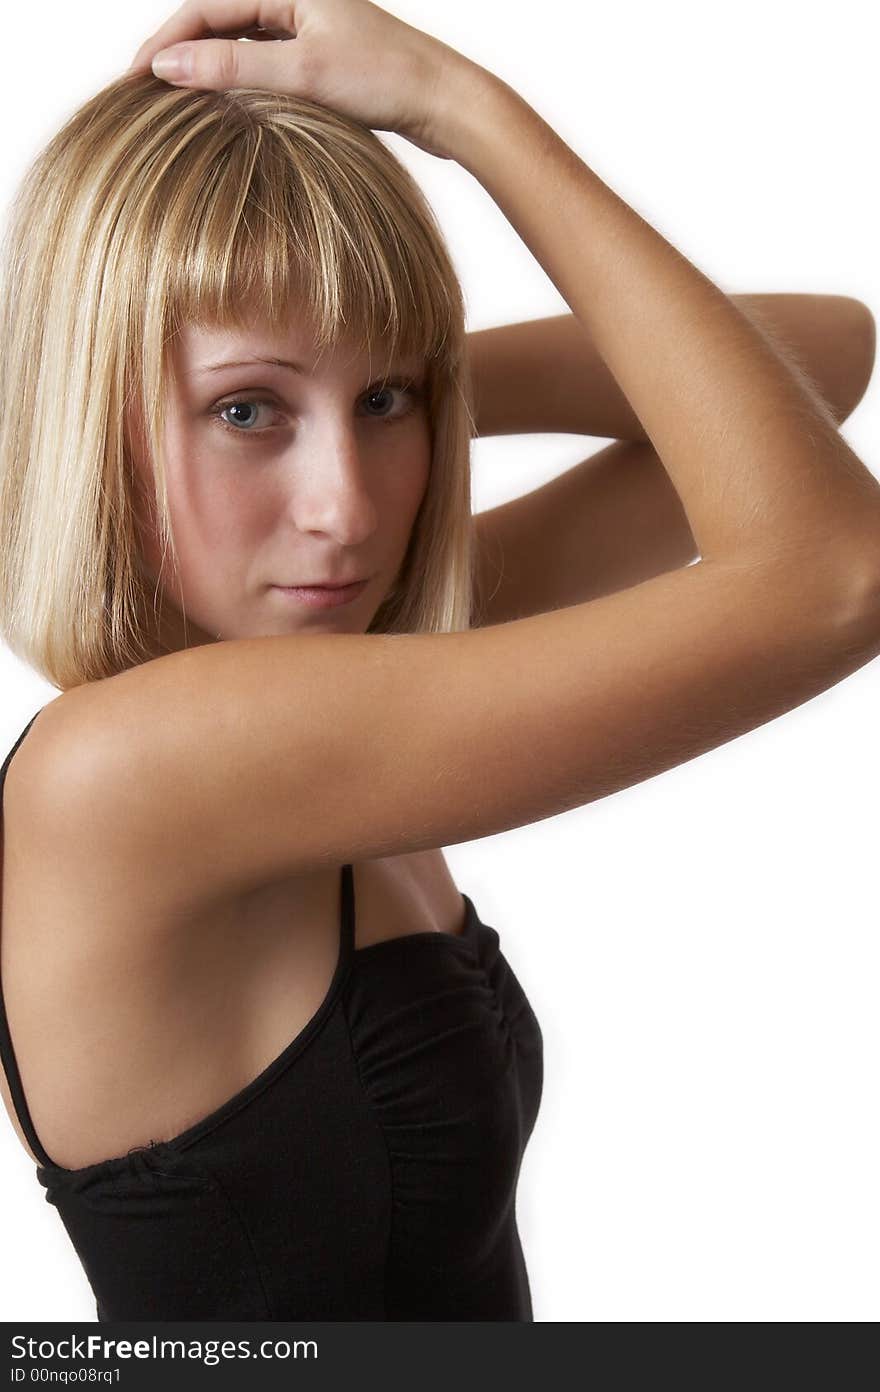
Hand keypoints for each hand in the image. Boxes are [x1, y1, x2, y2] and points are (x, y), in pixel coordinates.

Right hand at [127, 0, 468, 158]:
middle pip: (216, 24)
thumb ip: (234, 69)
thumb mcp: (303, 74)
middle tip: (141, 96)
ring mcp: (307, 27)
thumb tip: (167, 67)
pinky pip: (263, 66)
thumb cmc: (387, 80)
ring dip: (207, 73)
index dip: (163, 43)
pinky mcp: (321, 58)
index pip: (203, 9)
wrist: (446, 104)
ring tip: (174, 106)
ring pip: (238, 47)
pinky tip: (224, 112)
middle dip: (178, 57)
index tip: (133, 81)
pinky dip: (237, 86)